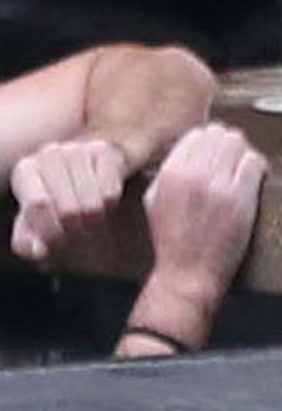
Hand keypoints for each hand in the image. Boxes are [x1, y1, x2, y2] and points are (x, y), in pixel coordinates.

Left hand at [10, 139, 126, 260]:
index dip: (50, 232)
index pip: (37, 205)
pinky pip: (110, 194)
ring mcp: (78, 149)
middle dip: (72, 230)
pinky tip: (99, 200)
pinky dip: (108, 207)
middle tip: (73, 229)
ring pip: (91, 205)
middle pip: (68, 210)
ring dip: (91, 220)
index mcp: (25, 170)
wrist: (81, 187)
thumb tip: (37, 250)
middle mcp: (49, 153)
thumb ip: (26, 243)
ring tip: (85, 217)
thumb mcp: (32, 231)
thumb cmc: (50, 212)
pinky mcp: (105, 151)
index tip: (54, 242)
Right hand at [143, 124, 266, 314]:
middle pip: (220, 134)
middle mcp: (193, 176)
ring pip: (238, 144)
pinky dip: (256, 168)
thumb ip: (167, 173)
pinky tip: (252, 180)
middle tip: (229, 162)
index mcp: (169, 175)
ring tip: (240, 170)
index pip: (196, 135)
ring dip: (242, 154)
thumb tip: (187, 150)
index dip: (207, 142)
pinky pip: (254, 163)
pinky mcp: (239, 199)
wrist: (187, 276)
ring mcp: (218, 187)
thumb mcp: (153, 203)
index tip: (213, 155)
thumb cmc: (171, 244)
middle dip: (226, 146)